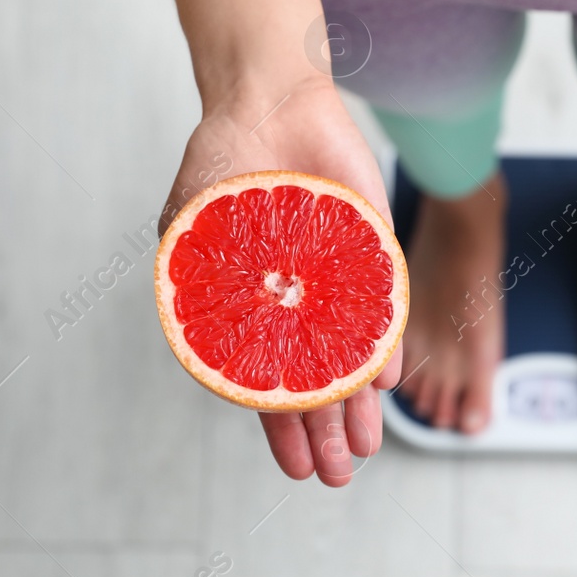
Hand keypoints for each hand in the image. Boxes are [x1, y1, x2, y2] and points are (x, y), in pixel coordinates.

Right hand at [162, 79, 400, 487]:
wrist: (268, 102)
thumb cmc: (221, 164)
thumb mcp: (190, 229)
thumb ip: (199, 286)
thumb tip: (214, 349)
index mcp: (255, 312)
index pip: (271, 386)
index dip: (283, 431)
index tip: (299, 471)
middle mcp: (299, 306)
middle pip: (316, 383)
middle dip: (328, 433)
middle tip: (338, 474)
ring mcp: (336, 283)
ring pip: (352, 356)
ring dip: (359, 403)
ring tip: (367, 447)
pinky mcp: (371, 251)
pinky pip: (382, 305)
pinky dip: (384, 340)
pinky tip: (386, 377)